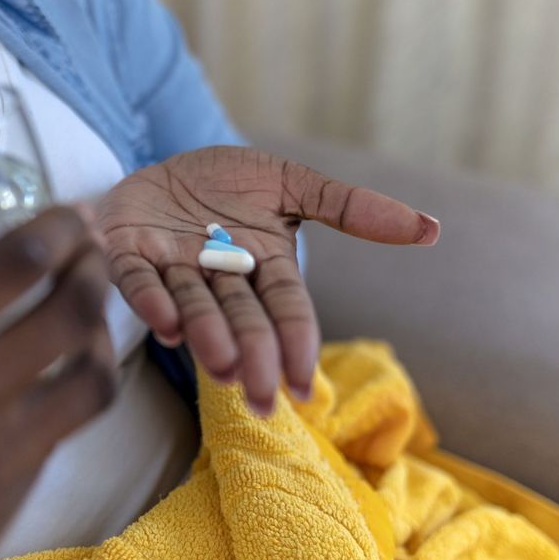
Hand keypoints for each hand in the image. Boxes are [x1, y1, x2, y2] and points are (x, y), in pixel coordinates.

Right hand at [0, 208, 115, 559]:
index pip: (12, 265)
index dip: (58, 227)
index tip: (72, 213)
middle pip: (74, 315)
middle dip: (96, 270)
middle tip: (91, 255)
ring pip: (92, 381)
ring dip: (102, 339)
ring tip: (90, 321)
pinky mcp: (10, 505)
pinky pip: (64, 436)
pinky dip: (75, 398)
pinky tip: (56, 387)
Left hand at [99, 146, 438, 413]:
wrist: (160, 163)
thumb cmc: (226, 182)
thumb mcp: (291, 184)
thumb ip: (350, 207)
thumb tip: (430, 229)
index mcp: (261, 263)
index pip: (286, 306)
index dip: (295, 341)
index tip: (302, 385)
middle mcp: (218, 274)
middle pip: (241, 317)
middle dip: (254, 354)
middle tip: (261, 396)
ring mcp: (171, 265)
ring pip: (193, 306)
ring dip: (208, 334)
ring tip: (223, 365)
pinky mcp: (128, 253)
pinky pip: (137, 281)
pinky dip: (151, 301)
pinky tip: (167, 324)